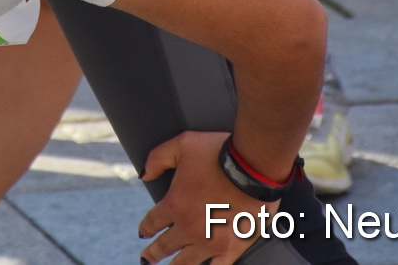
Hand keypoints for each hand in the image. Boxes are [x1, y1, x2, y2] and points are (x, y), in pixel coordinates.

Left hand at [139, 131, 279, 263]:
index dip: (146, 227)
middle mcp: (189, 227)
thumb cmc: (221, 153)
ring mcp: (210, 241)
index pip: (153, 221)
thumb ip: (158, 158)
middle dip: (153, 254)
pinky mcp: (232, 248)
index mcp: (175, 204)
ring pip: (186, 262)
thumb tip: (145, 173)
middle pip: (165, 246)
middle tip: (146, 259)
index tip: (143, 232)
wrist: (254, 167)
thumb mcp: (182, 144)